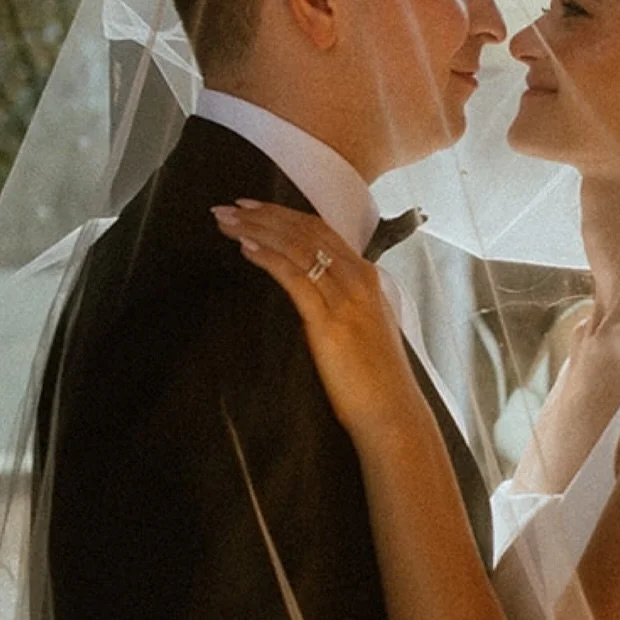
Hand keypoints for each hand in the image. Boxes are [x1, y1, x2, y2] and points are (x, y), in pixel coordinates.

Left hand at [212, 201, 421, 437]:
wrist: (392, 412)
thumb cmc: (377, 379)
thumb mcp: (365, 327)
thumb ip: (343, 304)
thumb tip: (313, 295)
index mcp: (367, 277)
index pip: (322, 231)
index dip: (285, 215)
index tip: (254, 208)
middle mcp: (359, 279)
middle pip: (306, 232)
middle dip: (264, 216)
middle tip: (230, 208)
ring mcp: (346, 298)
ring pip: (297, 248)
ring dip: (257, 230)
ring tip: (227, 223)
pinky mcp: (329, 321)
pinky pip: (294, 277)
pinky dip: (267, 258)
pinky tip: (245, 249)